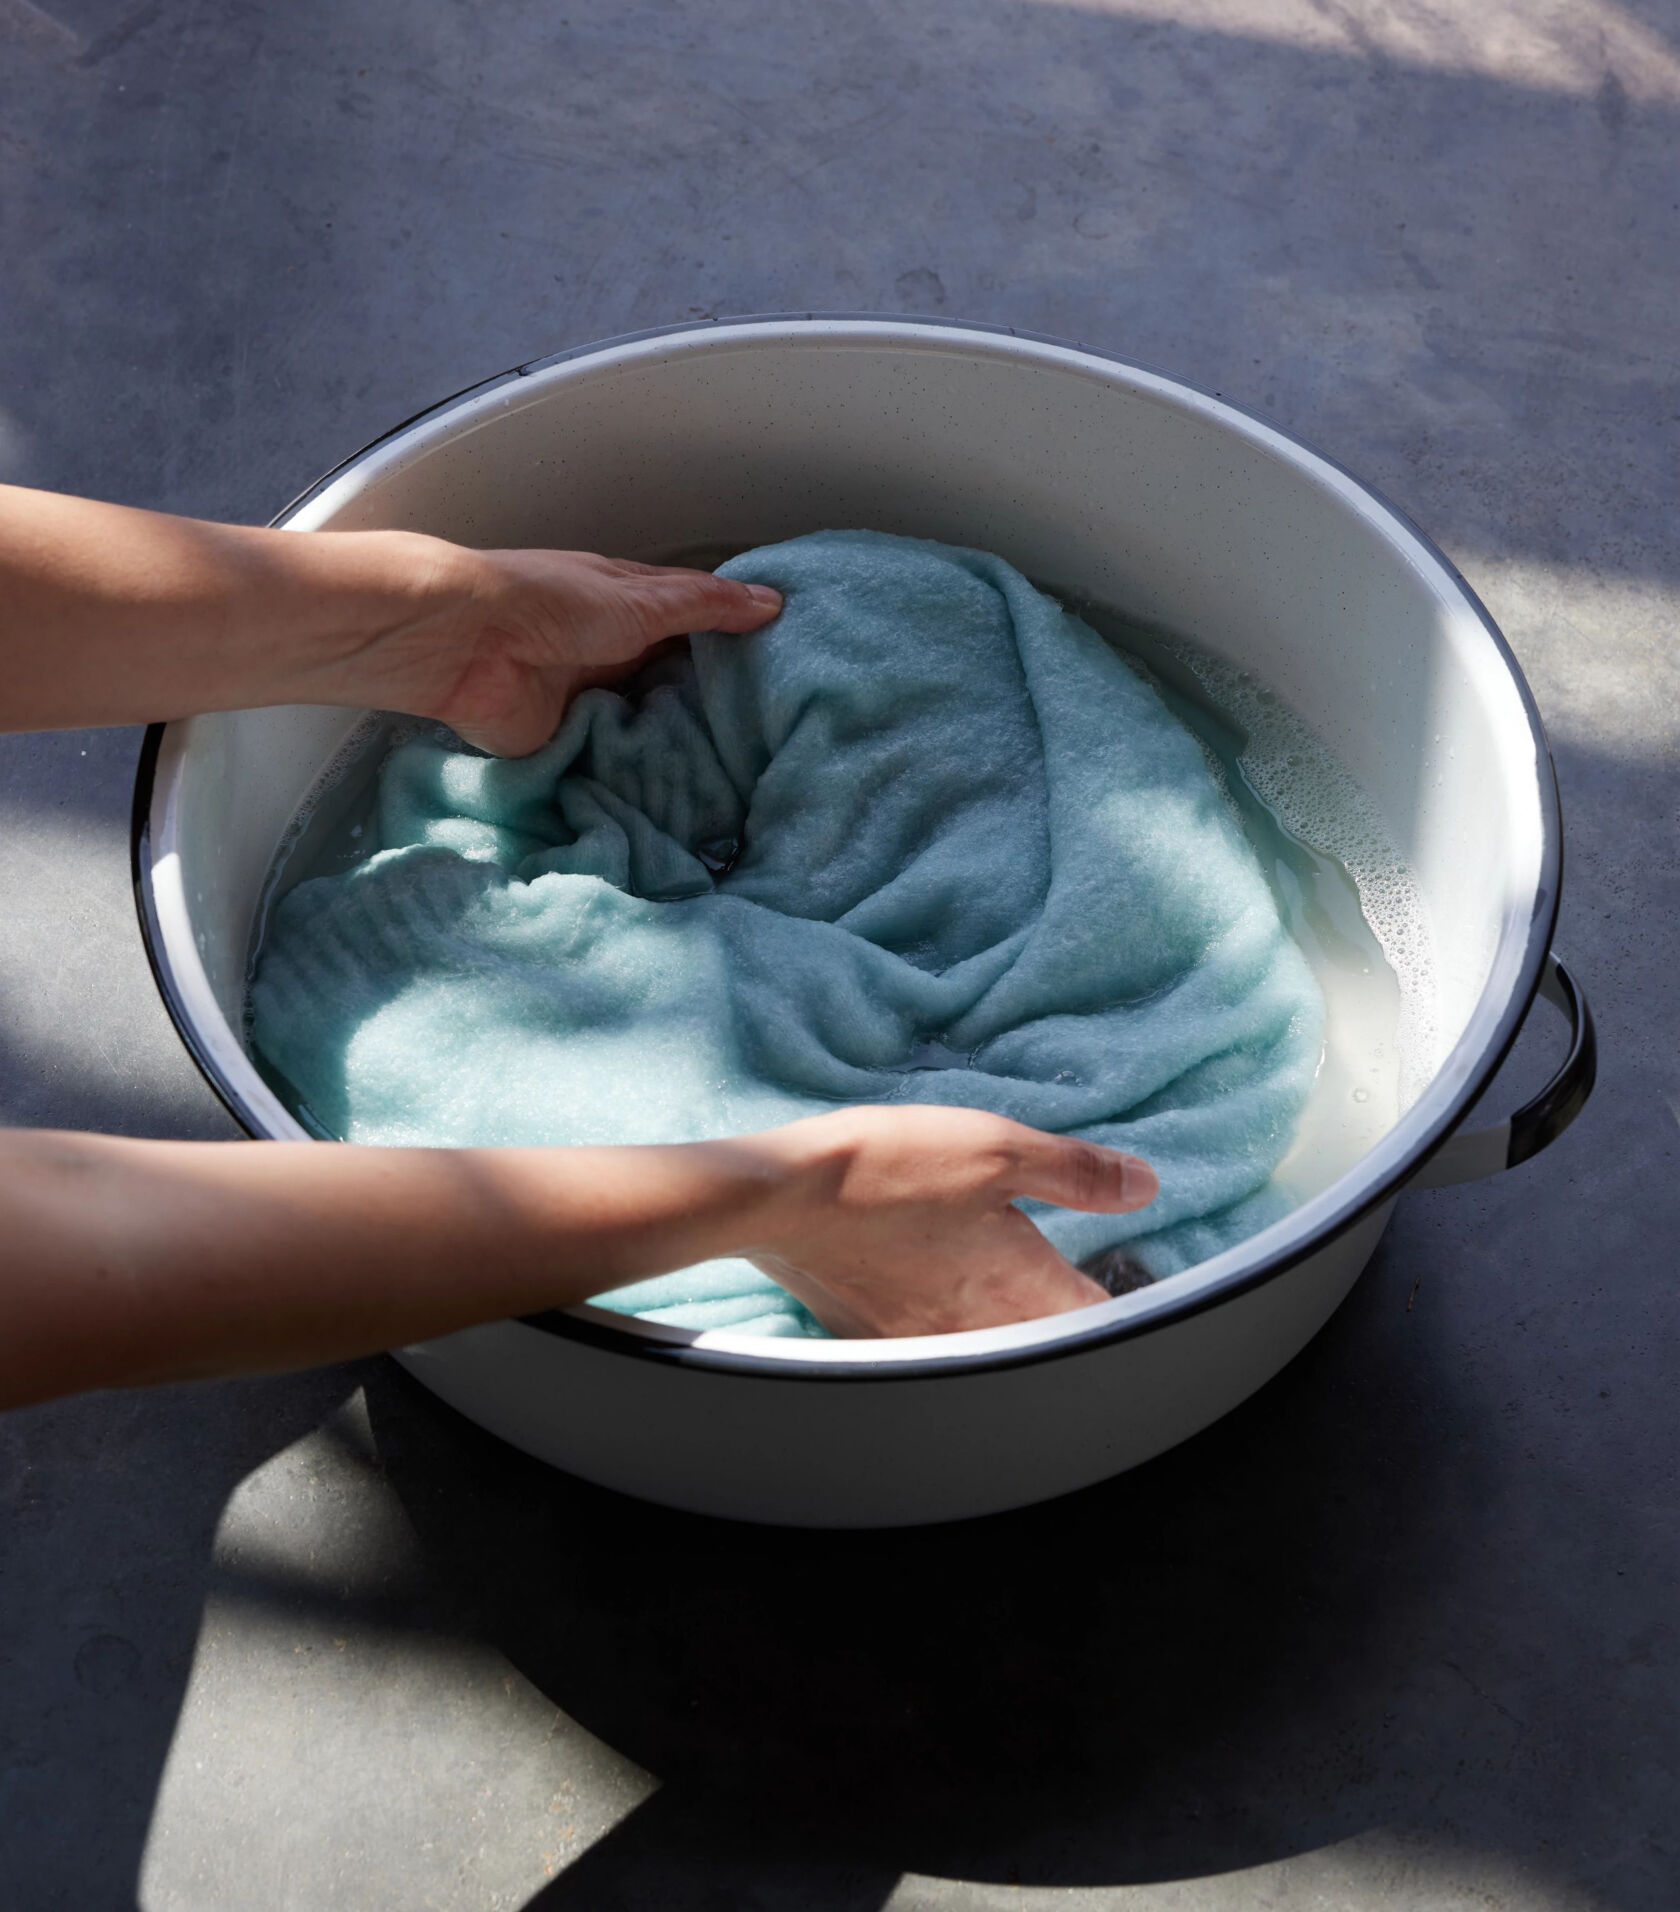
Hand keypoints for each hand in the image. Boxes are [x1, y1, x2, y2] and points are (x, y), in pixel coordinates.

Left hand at [367, 547, 782, 755]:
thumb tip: (774, 603)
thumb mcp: (642, 598)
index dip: (736, 646)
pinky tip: (690, 798)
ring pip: (651, 725)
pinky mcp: (572, 744)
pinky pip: (618, 763)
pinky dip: (644, 775)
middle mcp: (616, 654)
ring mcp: (594, 701)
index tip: (787, 672)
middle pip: (675, 682)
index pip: (695, 628)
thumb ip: (705, 606)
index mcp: (632, 608)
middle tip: (776, 737)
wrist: (470, 646)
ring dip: (682, 745)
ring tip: (747, 777)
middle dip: (713, 707)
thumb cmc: (553, 604)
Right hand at [740, 1106, 1158, 1337]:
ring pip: (989, 1341)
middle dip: (1057, 1308)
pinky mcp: (879, 1336)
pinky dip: (941, 1316)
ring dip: (1000, 1316)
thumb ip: (1077, 1172)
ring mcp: (928, 1341)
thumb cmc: (891, 1168)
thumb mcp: (997, 1148)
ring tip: (992, 1270)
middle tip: (1053, 1265)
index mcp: (1023, 1288)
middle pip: (1042, 1335)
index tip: (1116, 1269)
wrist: (783, 1198)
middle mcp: (983, 1330)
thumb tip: (1144, 1186)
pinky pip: (933, 1340)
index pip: (1095, 1315)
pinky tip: (925, 1276)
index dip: (1114, 1292)